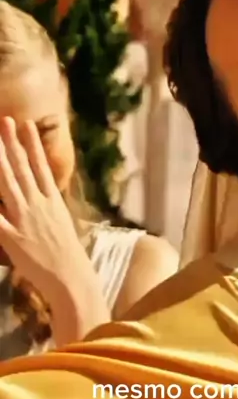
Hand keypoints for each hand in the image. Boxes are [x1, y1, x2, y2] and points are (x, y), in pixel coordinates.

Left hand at [0, 117, 108, 343]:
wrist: (70, 277)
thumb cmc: (67, 254)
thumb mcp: (61, 223)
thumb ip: (48, 206)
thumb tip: (42, 193)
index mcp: (52, 201)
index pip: (40, 166)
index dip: (32, 144)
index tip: (26, 124)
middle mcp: (38, 205)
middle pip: (22, 168)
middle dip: (12, 143)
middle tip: (5, 121)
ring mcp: (24, 219)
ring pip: (7, 184)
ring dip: (0, 161)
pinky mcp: (12, 236)